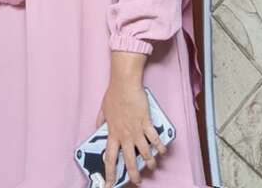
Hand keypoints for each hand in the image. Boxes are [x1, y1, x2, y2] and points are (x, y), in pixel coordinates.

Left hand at [97, 52, 165, 186]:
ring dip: (150, 162)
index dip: (109, 174)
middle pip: (129, 161)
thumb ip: (101, 121)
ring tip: (152, 166)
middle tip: (137, 181)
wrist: (125, 84)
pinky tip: (162, 151)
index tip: (108, 184)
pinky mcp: (147, 123)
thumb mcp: (103, 109)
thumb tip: (98, 128)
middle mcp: (125, 135)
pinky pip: (155, 140)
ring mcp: (136, 130)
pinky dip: (160, 147)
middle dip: (134, 174)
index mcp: (113, 133)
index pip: (110, 158)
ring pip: (145, 153)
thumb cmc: (114, 94)